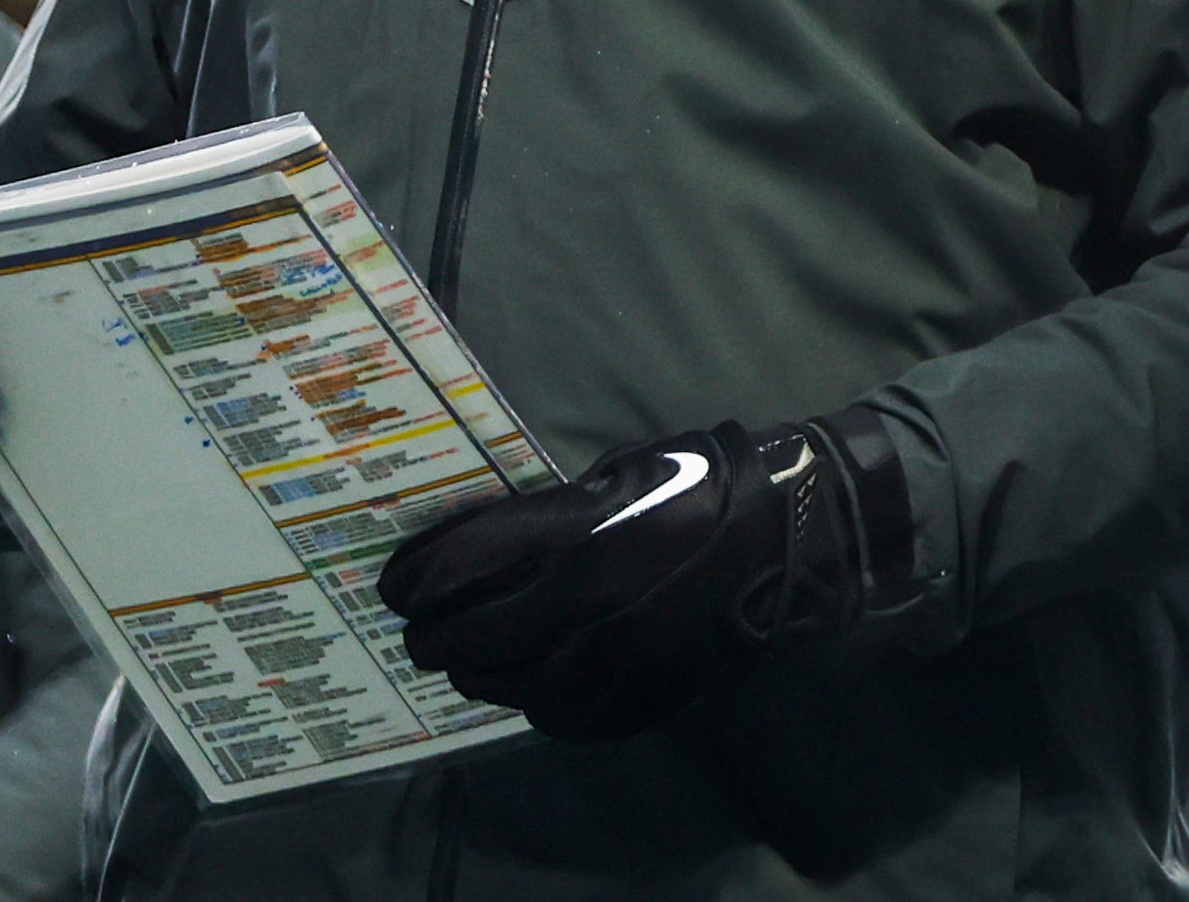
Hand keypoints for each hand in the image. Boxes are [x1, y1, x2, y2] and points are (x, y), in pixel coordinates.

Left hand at [380, 418, 876, 743]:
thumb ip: (552, 514)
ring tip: (473, 646)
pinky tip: (536, 670)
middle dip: (430, 627)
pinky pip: (551, 714)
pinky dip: (532, 692)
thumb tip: (489, 542)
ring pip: (498, 683)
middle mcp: (579, 614)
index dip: (411, 577)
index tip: (396, 581)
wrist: (792, 547)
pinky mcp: (629, 704)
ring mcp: (604, 669)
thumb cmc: (704, 487)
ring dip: (477, 662)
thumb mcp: (620, 474)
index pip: (453, 570)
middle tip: (421, 619)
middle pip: (460, 638)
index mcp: (575, 542)